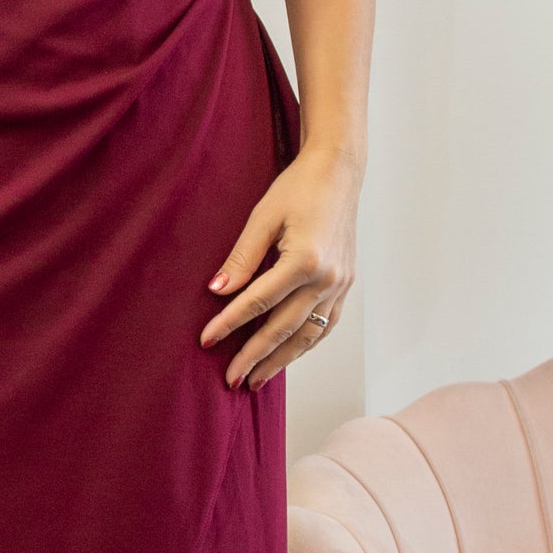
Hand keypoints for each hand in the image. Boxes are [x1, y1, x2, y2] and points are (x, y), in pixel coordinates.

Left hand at [200, 144, 359, 387]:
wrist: (338, 173)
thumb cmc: (298, 189)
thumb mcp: (262, 217)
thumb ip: (241, 258)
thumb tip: (217, 292)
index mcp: (305, 260)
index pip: (258, 302)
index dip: (229, 323)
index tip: (207, 341)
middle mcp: (327, 278)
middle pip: (284, 328)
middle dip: (255, 356)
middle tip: (231, 379)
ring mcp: (341, 284)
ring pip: (308, 334)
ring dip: (281, 360)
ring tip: (256, 379)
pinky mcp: (346, 284)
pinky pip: (325, 325)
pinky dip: (305, 344)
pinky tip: (287, 356)